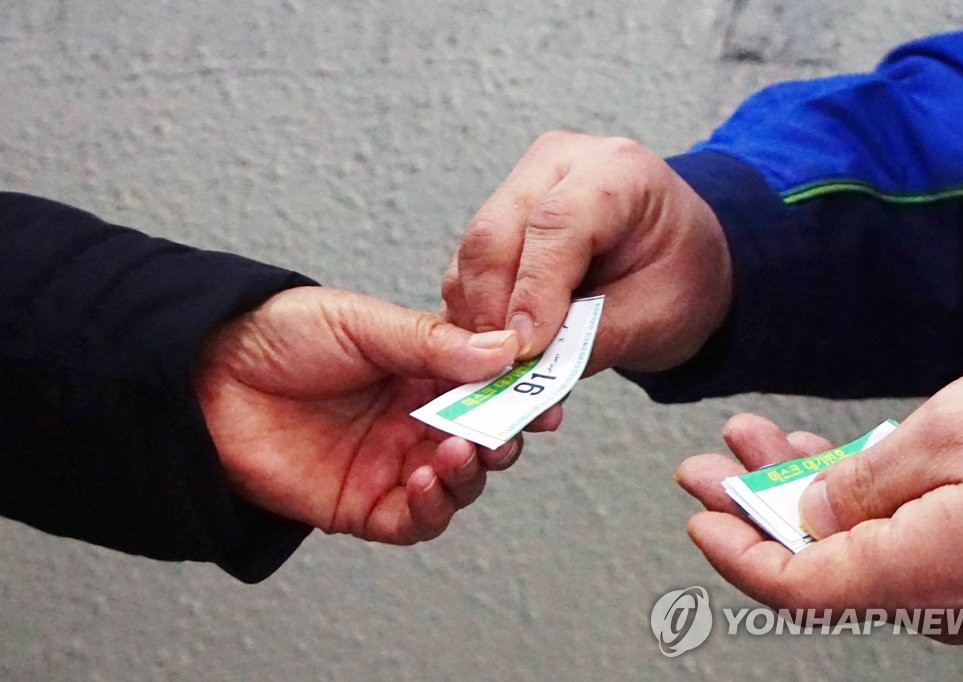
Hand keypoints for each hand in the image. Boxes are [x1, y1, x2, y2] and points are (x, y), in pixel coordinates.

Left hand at [193, 286, 534, 544]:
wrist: (199, 376)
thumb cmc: (274, 337)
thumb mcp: (362, 324)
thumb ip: (431, 344)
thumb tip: (503, 350)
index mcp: (420, 371)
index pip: (488, 387)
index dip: (520, 391)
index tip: (547, 391)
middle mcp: (412, 419)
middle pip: (483, 438)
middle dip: (503, 436)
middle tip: (509, 427)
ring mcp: (389, 463)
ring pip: (458, 483)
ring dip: (470, 471)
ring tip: (458, 449)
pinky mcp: (361, 504)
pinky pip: (414, 518)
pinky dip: (433, 506)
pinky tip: (429, 478)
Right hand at [442, 130, 731, 373]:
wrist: (681, 258)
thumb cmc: (682, 275)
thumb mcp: (660, 313)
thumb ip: (595, 336)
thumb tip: (529, 363)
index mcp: (616, 170)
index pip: (555, 222)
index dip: (533, 290)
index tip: (524, 349)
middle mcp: (557, 166)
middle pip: (494, 234)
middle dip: (492, 311)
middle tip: (504, 371)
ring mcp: (521, 189)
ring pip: (471, 258)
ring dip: (478, 321)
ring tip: (506, 370)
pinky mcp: (499, 222)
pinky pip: (467, 272)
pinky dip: (476, 318)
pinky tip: (499, 351)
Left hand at [678, 368, 962, 643]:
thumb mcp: (949, 437)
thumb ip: (865, 484)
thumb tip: (806, 515)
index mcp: (920, 571)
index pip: (796, 586)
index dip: (736, 553)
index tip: (697, 517)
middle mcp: (937, 588)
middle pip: (814, 559)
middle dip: (750, 509)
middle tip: (701, 468)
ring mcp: (960, 572)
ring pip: (850, 536)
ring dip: (793, 488)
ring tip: (746, 441)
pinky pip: (894, 526)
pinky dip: (847, 488)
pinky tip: (817, 452)